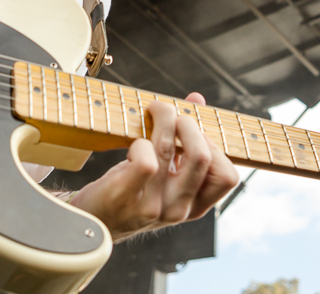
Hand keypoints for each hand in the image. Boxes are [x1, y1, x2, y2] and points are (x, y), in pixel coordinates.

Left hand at [68, 93, 238, 240]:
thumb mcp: (164, 171)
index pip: (227, 176)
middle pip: (203, 157)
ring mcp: (154, 207)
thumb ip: (185, 139)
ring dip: (163, 119)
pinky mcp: (127, 198)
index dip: (213, 146)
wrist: (92, 220)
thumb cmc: (131, 190)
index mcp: (194, 205)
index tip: (194, 132)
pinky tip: (133, 146)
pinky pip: (145, 161)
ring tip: (154, 110)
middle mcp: (179, 209)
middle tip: (173, 116)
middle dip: (189, 124)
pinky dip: (140, 143)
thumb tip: (196, 99)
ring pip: (170, 149)